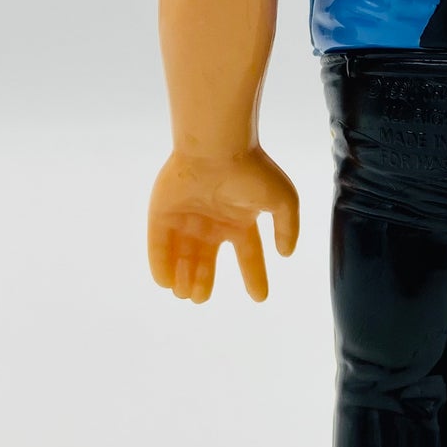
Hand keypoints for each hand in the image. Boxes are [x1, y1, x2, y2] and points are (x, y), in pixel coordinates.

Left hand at [148, 148, 299, 302]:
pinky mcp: (162, 213)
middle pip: (206, 258)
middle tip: (199, 299)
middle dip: (203, 280)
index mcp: (240, 218)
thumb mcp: (283, 201)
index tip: (259, 297)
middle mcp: (213, 220)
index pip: (248, 253)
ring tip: (186, 295)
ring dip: (183, 277)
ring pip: (183, 254)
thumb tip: (285, 253)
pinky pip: (159, 244)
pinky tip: (165, 283)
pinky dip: (161, 264)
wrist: (217, 147)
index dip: (254, 275)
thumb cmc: (252, 172)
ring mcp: (187, 217)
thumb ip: (287, 228)